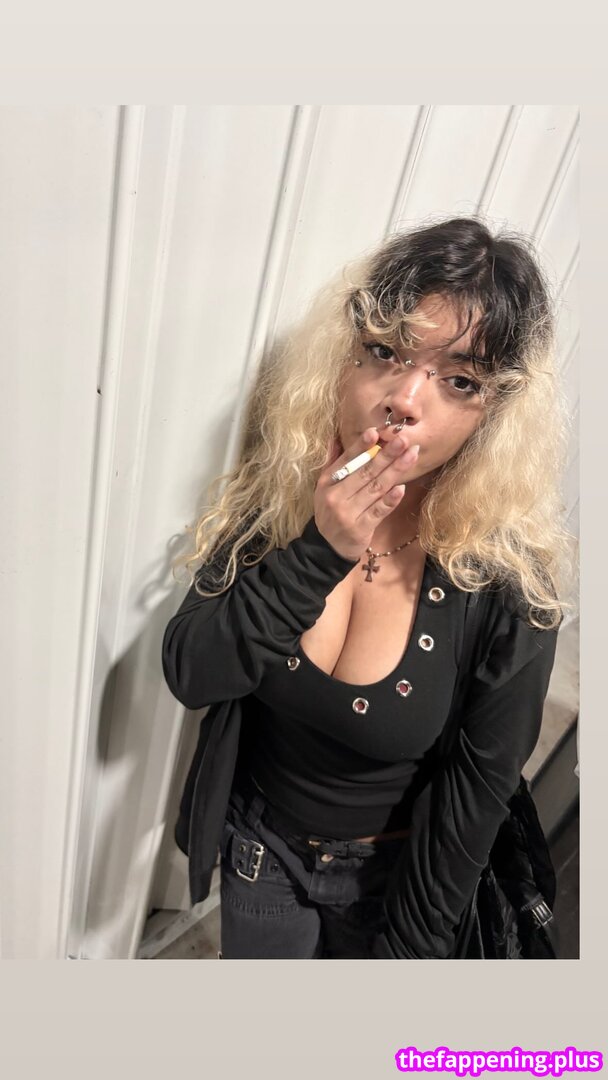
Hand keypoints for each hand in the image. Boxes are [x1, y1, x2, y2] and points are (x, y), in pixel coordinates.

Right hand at [314, 427, 419, 560]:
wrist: (328, 546)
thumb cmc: (331, 511)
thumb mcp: (324, 487)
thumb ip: (333, 462)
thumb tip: (336, 437)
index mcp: (327, 482)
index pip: (346, 460)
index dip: (361, 446)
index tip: (376, 432)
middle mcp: (336, 496)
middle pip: (365, 472)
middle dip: (386, 455)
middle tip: (404, 440)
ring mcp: (348, 513)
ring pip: (375, 489)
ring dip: (395, 471)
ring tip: (411, 456)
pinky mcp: (360, 528)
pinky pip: (378, 511)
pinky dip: (390, 499)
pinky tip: (403, 487)